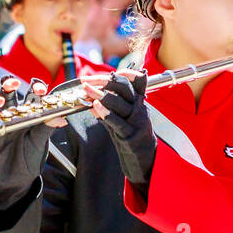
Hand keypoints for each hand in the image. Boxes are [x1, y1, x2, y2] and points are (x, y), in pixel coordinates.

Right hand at [0, 76, 63, 208]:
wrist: (16, 181)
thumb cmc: (30, 159)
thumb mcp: (40, 143)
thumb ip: (47, 129)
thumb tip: (61, 118)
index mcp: (29, 114)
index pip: (32, 96)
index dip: (35, 89)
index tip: (40, 88)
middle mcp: (12, 115)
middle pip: (9, 94)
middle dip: (9, 85)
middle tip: (14, 82)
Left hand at [86, 71, 156, 186]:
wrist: (146, 160)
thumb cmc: (133, 138)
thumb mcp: (125, 118)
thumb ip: (112, 108)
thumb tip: (92, 99)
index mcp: (141, 102)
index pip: (135, 81)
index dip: (122, 73)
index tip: (106, 72)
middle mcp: (140, 109)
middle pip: (124, 88)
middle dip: (103, 81)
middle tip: (86, 81)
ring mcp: (137, 122)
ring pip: (119, 103)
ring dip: (100, 95)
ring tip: (86, 90)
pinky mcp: (131, 136)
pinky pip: (118, 123)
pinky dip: (106, 113)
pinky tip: (95, 106)